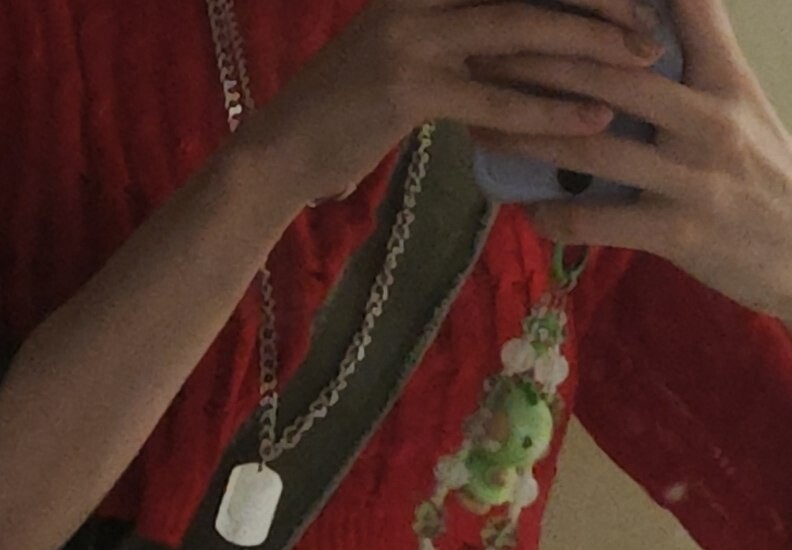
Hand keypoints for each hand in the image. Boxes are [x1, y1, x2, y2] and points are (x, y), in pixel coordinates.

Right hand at [237, 0, 671, 212]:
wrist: (278, 156)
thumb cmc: (346, 120)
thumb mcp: (408, 65)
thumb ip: (462, 50)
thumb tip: (527, 55)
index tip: (629, 0)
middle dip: (599, 3)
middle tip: (650, 27)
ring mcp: (412, 34)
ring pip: (521, 29)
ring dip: (589, 47)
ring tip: (641, 64)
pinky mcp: (406, 87)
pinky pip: (493, 98)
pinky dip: (548, 110)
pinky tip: (590, 120)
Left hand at [466, 0, 791, 318]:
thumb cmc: (761, 174)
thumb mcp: (741, 103)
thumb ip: (699, 59)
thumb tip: (644, 24)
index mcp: (724, 79)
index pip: (683, 8)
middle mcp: (708, 119)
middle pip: (609, 76)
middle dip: (539, 63)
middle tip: (485, 54)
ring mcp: (691, 177)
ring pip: (592, 147)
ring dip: (527, 137)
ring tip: (482, 128)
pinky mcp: (677, 233)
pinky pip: (599, 222)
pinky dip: (555, 216)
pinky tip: (526, 209)